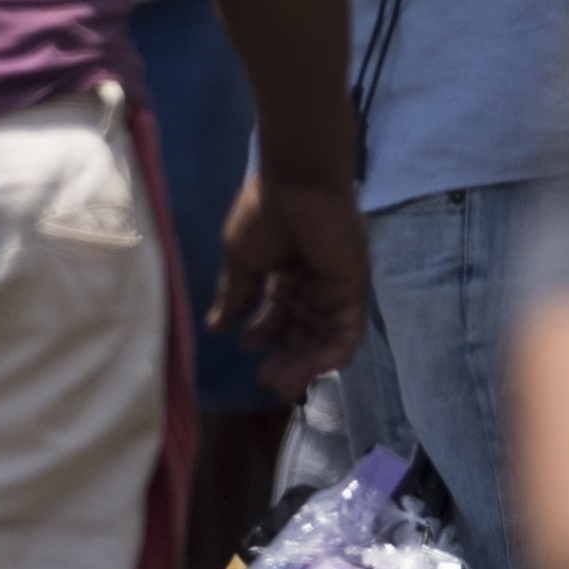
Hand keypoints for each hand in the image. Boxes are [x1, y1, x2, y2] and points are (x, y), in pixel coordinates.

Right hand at [213, 173, 369, 398]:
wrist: (296, 186)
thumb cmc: (263, 215)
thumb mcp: (240, 260)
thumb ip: (234, 295)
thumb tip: (216, 327)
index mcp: (285, 273)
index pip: (277, 314)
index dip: (262, 333)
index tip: (245, 348)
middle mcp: (312, 285)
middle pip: (301, 331)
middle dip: (283, 357)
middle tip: (266, 380)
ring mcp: (334, 289)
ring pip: (321, 338)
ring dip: (303, 363)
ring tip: (280, 382)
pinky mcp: (352, 292)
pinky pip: (345, 332)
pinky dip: (330, 354)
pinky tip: (311, 369)